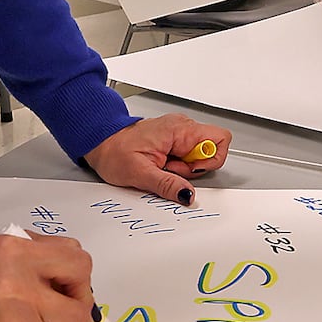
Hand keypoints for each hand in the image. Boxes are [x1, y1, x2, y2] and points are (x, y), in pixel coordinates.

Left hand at [84, 114, 232, 206]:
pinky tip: (162, 164)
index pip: (220, 138)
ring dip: (184, 168)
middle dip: (193, 168)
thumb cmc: (115, 151)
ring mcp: (179, 133)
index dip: (211, 160)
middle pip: (211, 150)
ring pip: (200, 155)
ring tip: (162, 166)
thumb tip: (188, 195)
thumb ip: (168, 184)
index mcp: (179, 129)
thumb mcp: (141, 173)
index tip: (190, 170)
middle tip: (169, 169)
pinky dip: (178, 165)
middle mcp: (182, 126)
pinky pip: (188, 156)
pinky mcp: (174, 140)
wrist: (101, 143)